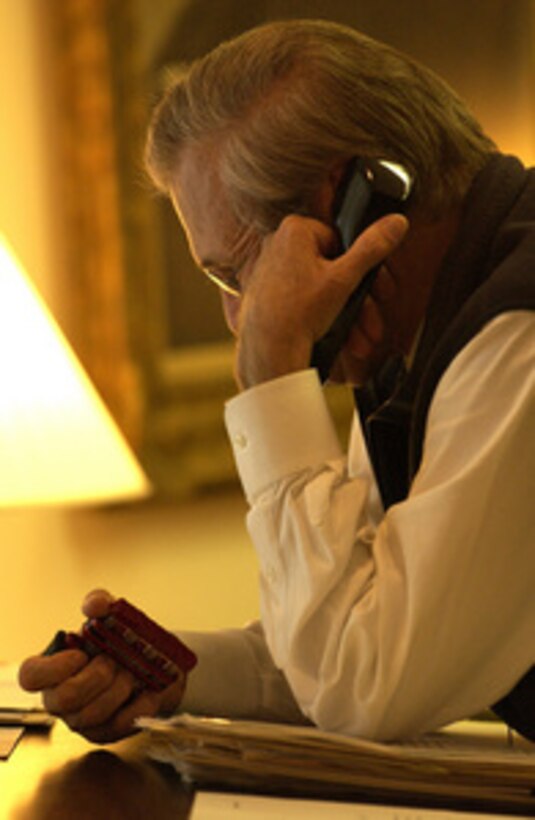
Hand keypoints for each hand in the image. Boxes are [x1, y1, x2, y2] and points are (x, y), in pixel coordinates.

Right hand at [18, 590, 186, 743]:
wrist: (157, 666)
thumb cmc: (122, 641)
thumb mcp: (112, 614)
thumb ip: (100, 603)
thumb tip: (95, 606)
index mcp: (54, 668)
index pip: (30, 676)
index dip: (53, 668)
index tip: (81, 654)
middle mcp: (61, 698)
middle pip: (63, 699)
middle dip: (96, 676)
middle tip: (115, 661)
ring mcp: (82, 720)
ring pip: (92, 714)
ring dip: (119, 688)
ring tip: (133, 673)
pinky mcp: (106, 733)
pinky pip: (119, 725)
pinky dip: (138, 704)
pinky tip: (147, 691)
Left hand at [235, 212, 408, 387]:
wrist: (268, 354)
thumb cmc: (298, 315)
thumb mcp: (345, 279)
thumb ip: (372, 248)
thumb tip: (395, 223)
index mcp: (294, 231)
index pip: (340, 240)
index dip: (358, 266)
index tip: (369, 286)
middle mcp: (277, 246)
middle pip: (332, 268)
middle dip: (357, 299)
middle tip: (370, 318)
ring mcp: (269, 272)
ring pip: (319, 289)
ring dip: (345, 315)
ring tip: (358, 336)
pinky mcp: (266, 295)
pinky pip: (302, 302)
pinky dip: (320, 318)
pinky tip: (335, 336)